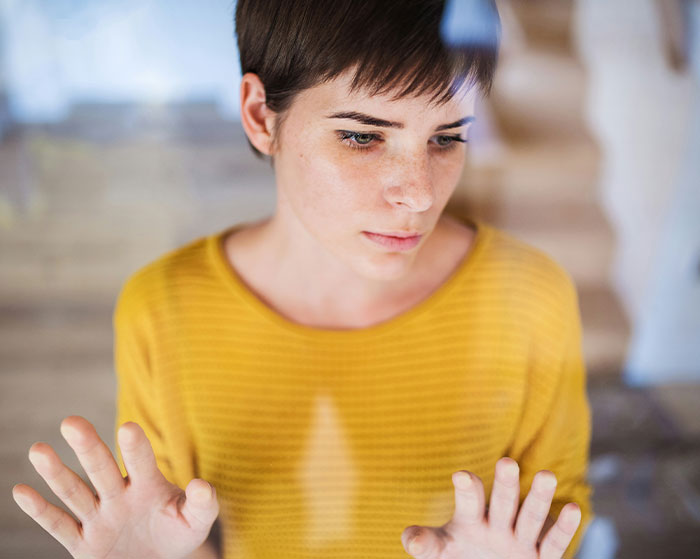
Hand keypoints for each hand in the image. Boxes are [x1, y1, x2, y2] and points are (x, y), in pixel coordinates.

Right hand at [12, 416, 218, 558]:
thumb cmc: (178, 532)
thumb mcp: (196, 521)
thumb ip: (203, 503)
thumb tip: (201, 485)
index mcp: (148, 486)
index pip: (142, 462)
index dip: (136, 448)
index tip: (128, 427)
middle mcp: (120, 495)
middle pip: (102, 469)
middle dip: (89, 447)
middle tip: (72, 422)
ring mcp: (100, 517)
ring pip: (76, 493)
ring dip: (57, 474)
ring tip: (38, 449)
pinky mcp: (84, 543)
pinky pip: (60, 525)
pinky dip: (41, 510)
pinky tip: (21, 491)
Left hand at [401, 457, 581, 558]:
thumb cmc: (463, 556)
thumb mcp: (443, 550)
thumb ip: (428, 543)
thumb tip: (409, 539)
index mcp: (470, 520)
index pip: (468, 504)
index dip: (466, 490)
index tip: (461, 475)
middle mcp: (497, 524)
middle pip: (501, 502)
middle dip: (503, 485)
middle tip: (505, 462)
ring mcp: (520, 540)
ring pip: (530, 517)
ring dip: (538, 498)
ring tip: (546, 475)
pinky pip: (553, 543)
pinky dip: (562, 527)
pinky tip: (573, 508)